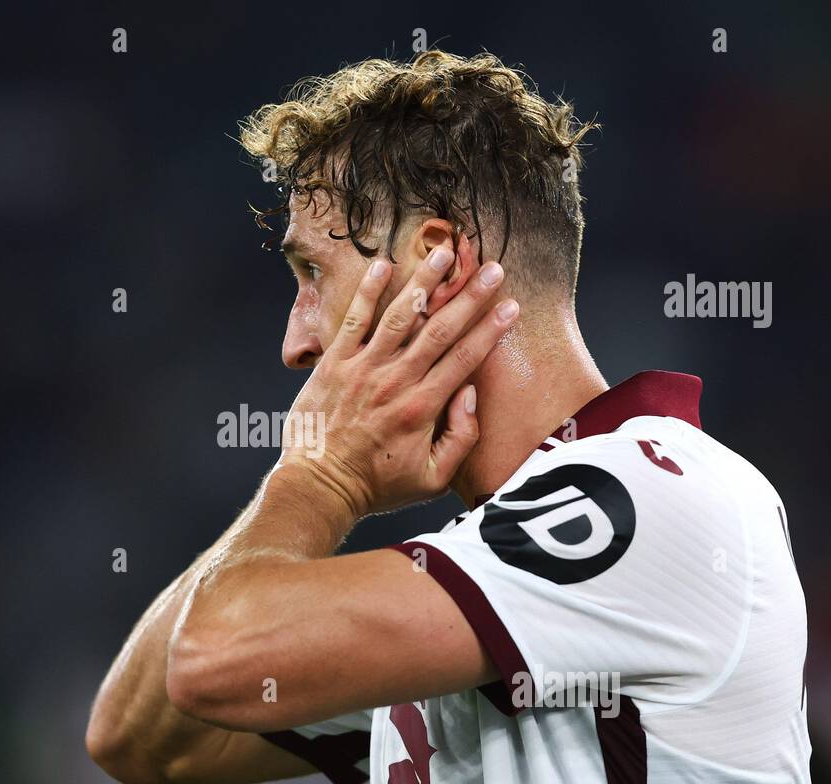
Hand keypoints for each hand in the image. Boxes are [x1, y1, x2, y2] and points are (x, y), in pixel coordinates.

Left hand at [277, 243, 517, 516]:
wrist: (319, 486)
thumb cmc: (378, 486)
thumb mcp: (432, 479)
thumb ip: (461, 439)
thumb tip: (470, 395)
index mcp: (423, 408)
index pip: (465, 359)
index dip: (491, 329)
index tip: (511, 306)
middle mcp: (395, 381)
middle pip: (440, 329)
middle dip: (470, 296)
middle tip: (493, 268)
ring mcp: (363, 368)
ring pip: (401, 315)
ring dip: (425, 281)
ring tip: (445, 252)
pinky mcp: (334, 364)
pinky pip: (354, 320)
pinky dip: (368, 291)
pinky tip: (384, 264)